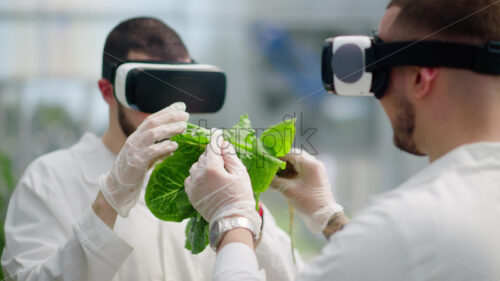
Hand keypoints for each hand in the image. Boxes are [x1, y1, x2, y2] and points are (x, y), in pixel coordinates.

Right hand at [100, 102, 188, 216]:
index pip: (152, 118)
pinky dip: (164, 147)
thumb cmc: (132, 172)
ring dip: (170, 129)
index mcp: (137, 136)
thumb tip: (173, 145)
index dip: (167, 111)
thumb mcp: (146, 158)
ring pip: (153, 134)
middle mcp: (134, 139)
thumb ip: (157, 150)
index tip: (181, 106)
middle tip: (185, 115)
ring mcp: (134, 149)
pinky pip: (151, 151)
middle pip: (152, 122)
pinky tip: (174, 145)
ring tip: (183, 128)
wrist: (116, 187)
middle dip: (170, 116)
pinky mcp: (136, 161)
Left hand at [184, 130, 261, 231]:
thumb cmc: (239, 196)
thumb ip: (229, 155)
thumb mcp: (240, 172)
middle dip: (213, 155)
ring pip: (195, 167)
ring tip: (216, 173)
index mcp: (211, 167)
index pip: (212, 146)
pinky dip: (197, 176)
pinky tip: (207, 180)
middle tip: (224, 160)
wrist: (231, 220)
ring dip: (204, 166)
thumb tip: (222, 143)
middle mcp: (198, 174)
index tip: (217, 132)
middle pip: (204, 156)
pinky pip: (191, 178)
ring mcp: (192, 185)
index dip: (216, 138)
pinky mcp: (190, 194)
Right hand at [271, 148, 342, 232]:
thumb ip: (275, 181)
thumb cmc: (308, 203)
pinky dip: (290, 173)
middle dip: (280, 161)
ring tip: (272, 173)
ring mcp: (314, 170)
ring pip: (296, 163)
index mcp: (310, 164)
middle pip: (293, 156)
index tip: (265, 159)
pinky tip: (280, 178)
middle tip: (268, 166)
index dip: (276, 156)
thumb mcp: (289, 191)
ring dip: (284, 167)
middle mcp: (313, 164)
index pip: (290, 153)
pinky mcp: (313, 177)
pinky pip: (299, 170)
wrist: (324, 217)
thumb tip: (263, 176)